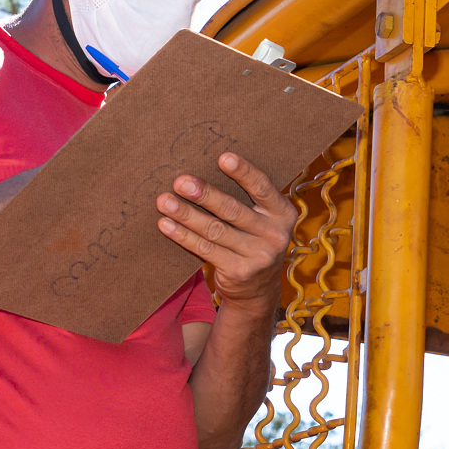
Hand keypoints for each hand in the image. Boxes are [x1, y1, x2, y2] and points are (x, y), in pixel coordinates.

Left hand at [155, 152, 296, 307]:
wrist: (258, 290)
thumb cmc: (252, 240)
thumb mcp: (261, 220)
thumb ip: (245, 200)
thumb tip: (202, 174)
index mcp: (283, 213)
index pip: (262, 188)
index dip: (243, 172)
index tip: (222, 158)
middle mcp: (275, 235)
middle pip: (233, 210)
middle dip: (204, 194)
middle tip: (180, 181)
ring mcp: (259, 256)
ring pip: (215, 230)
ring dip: (186, 214)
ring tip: (165, 202)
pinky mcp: (239, 272)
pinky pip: (205, 249)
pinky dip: (183, 236)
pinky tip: (166, 224)